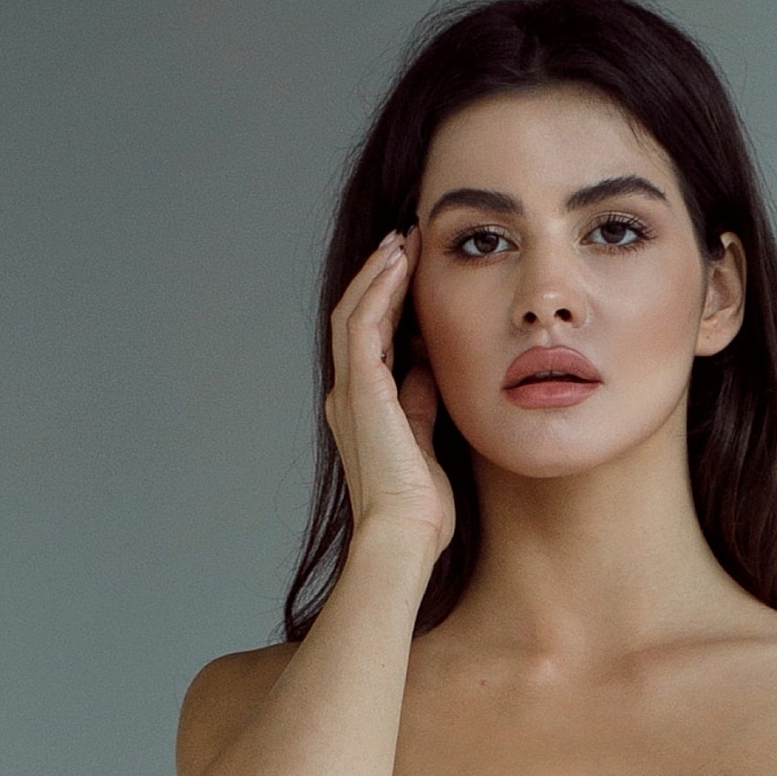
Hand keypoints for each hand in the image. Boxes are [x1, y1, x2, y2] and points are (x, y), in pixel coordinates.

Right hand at [324, 228, 455, 554]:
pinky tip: (398, 264)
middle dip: (380, 277)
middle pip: (356, 318)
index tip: (413, 273)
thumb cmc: (420, 508)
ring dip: (378, 273)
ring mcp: (350, 392)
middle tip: (405, 241)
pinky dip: (379, 290)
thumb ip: (422, 402)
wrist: (404, 535)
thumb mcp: (427, 442)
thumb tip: (428, 366)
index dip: (389, 303)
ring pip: (354, 312)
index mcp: (362, 410)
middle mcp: (348, 396)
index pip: (371, 341)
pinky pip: (362, 325)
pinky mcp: (360, 391)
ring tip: (402, 240)